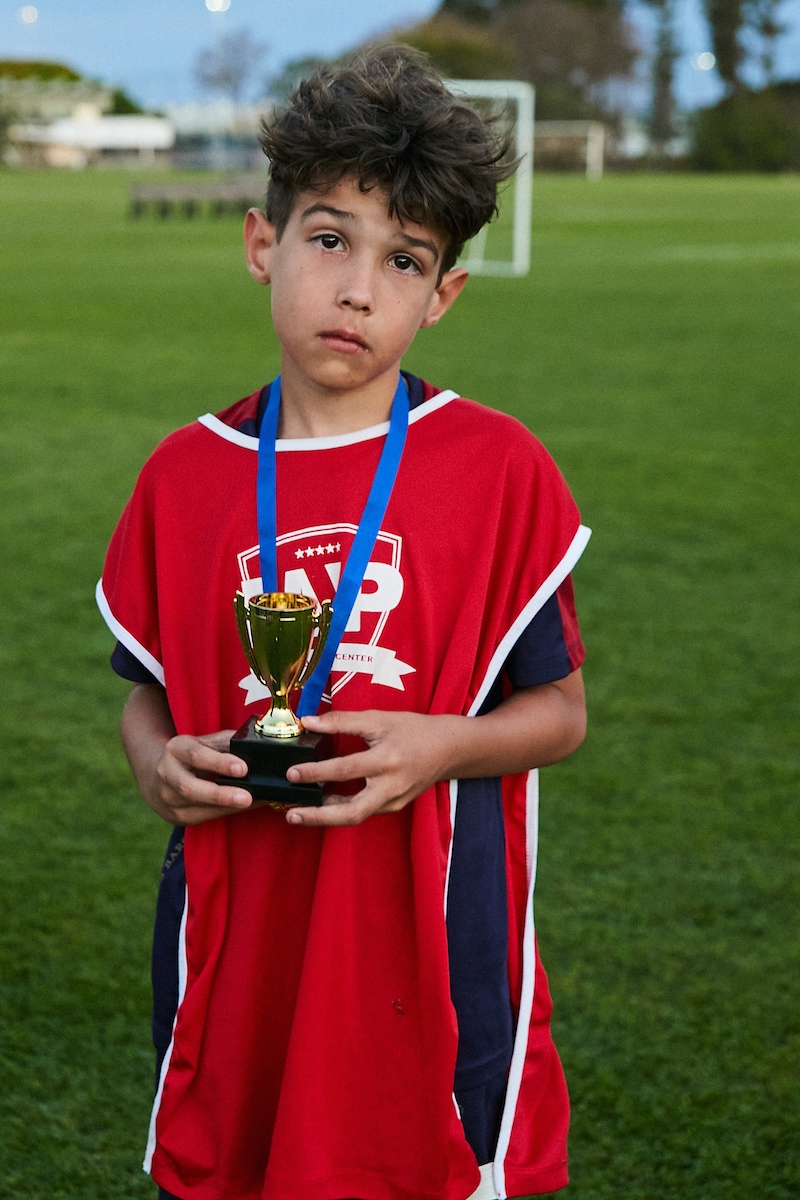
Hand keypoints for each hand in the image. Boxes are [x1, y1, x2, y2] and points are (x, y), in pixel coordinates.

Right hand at [146, 730, 251, 825]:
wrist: (158, 777)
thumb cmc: (189, 756)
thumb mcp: (202, 742)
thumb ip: (224, 742)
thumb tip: (251, 746)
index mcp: (175, 749)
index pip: (196, 755)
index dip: (219, 762)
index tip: (243, 768)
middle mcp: (167, 774)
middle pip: (189, 787)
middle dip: (219, 794)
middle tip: (246, 797)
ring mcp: (169, 798)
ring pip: (196, 806)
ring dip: (226, 806)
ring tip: (250, 803)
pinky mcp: (176, 816)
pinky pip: (203, 816)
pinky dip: (225, 812)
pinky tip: (242, 807)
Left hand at [283, 710, 460, 827]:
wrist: (447, 749)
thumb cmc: (413, 730)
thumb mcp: (379, 719)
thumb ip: (342, 721)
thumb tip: (309, 722)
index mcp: (387, 760)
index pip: (346, 770)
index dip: (316, 772)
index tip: (293, 772)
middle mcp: (391, 786)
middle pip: (351, 812)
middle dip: (319, 817)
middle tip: (292, 814)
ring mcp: (393, 801)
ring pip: (355, 816)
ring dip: (326, 816)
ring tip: (299, 812)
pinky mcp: (393, 807)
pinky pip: (363, 812)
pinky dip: (341, 810)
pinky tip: (324, 803)